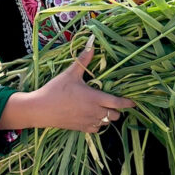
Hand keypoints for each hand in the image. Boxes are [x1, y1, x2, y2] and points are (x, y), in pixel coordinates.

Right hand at [0, 36, 134, 133]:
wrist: (40, 109)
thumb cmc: (55, 90)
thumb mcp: (71, 73)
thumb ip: (83, 60)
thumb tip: (92, 44)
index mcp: (95, 98)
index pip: (118, 103)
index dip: (128, 103)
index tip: (134, 102)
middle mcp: (94, 112)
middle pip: (115, 115)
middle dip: (117, 110)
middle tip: (113, 102)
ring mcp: (88, 122)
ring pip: (106, 123)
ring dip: (107, 117)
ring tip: (103, 108)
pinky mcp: (80, 128)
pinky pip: (96, 129)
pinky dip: (98, 124)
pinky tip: (93, 117)